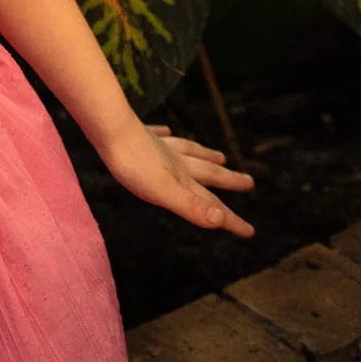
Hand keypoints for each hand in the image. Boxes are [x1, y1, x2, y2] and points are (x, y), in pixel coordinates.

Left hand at [100, 119, 256, 237]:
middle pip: (207, 171)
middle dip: (229, 180)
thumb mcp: (163, 192)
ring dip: (205, 155)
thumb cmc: (133, 165)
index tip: (250, 232)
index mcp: (182, 178)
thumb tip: (220, 219)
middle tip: (249, 181)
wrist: (110, 129)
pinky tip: (167, 131)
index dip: (230, 219)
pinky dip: (166, 134)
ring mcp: (158, 146)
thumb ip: (190, 206)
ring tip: (219, 156)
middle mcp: (175, 161)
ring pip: (188, 151)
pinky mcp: (140, 135)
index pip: (211, 204)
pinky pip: (158, 134)